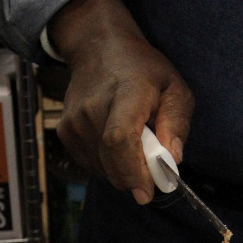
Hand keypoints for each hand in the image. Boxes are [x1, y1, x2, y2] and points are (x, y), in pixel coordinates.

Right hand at [49, 0, 193, 203]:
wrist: (98, 49)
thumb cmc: (144, 71)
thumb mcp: (174, 87)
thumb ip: (177, 122)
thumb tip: (173, 158)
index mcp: (126, 93)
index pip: (119, 139)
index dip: (133, 171)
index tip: (147, 193)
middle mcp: (93, 107)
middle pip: (110, 159)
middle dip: (133, 179)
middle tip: (151, 176)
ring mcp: (74, 120)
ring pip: (101, 168)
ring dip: (122, 171)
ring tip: (134, 147)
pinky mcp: (65, 131)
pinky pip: (90, 163)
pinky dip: (107, 166)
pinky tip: (116, 147)